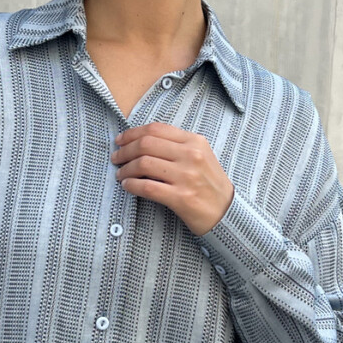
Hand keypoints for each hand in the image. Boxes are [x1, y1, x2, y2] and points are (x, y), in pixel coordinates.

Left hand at [110, 121, 234, 235]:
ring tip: (120, 174)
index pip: (156, 129)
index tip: (120, 140)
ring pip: (143, 164)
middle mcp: (191, 156)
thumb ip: (177, 145)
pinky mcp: (181, 198)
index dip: (132, 133)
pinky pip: (146, 187)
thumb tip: (141, 140)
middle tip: (116, 158)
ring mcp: (186, 177)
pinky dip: (131, 185)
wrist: (226, 212)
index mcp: (195, 141)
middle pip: (146, 144)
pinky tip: (127, 186)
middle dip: (125, 151)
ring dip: (125, 169)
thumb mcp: (200, 156)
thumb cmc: (209, 184)